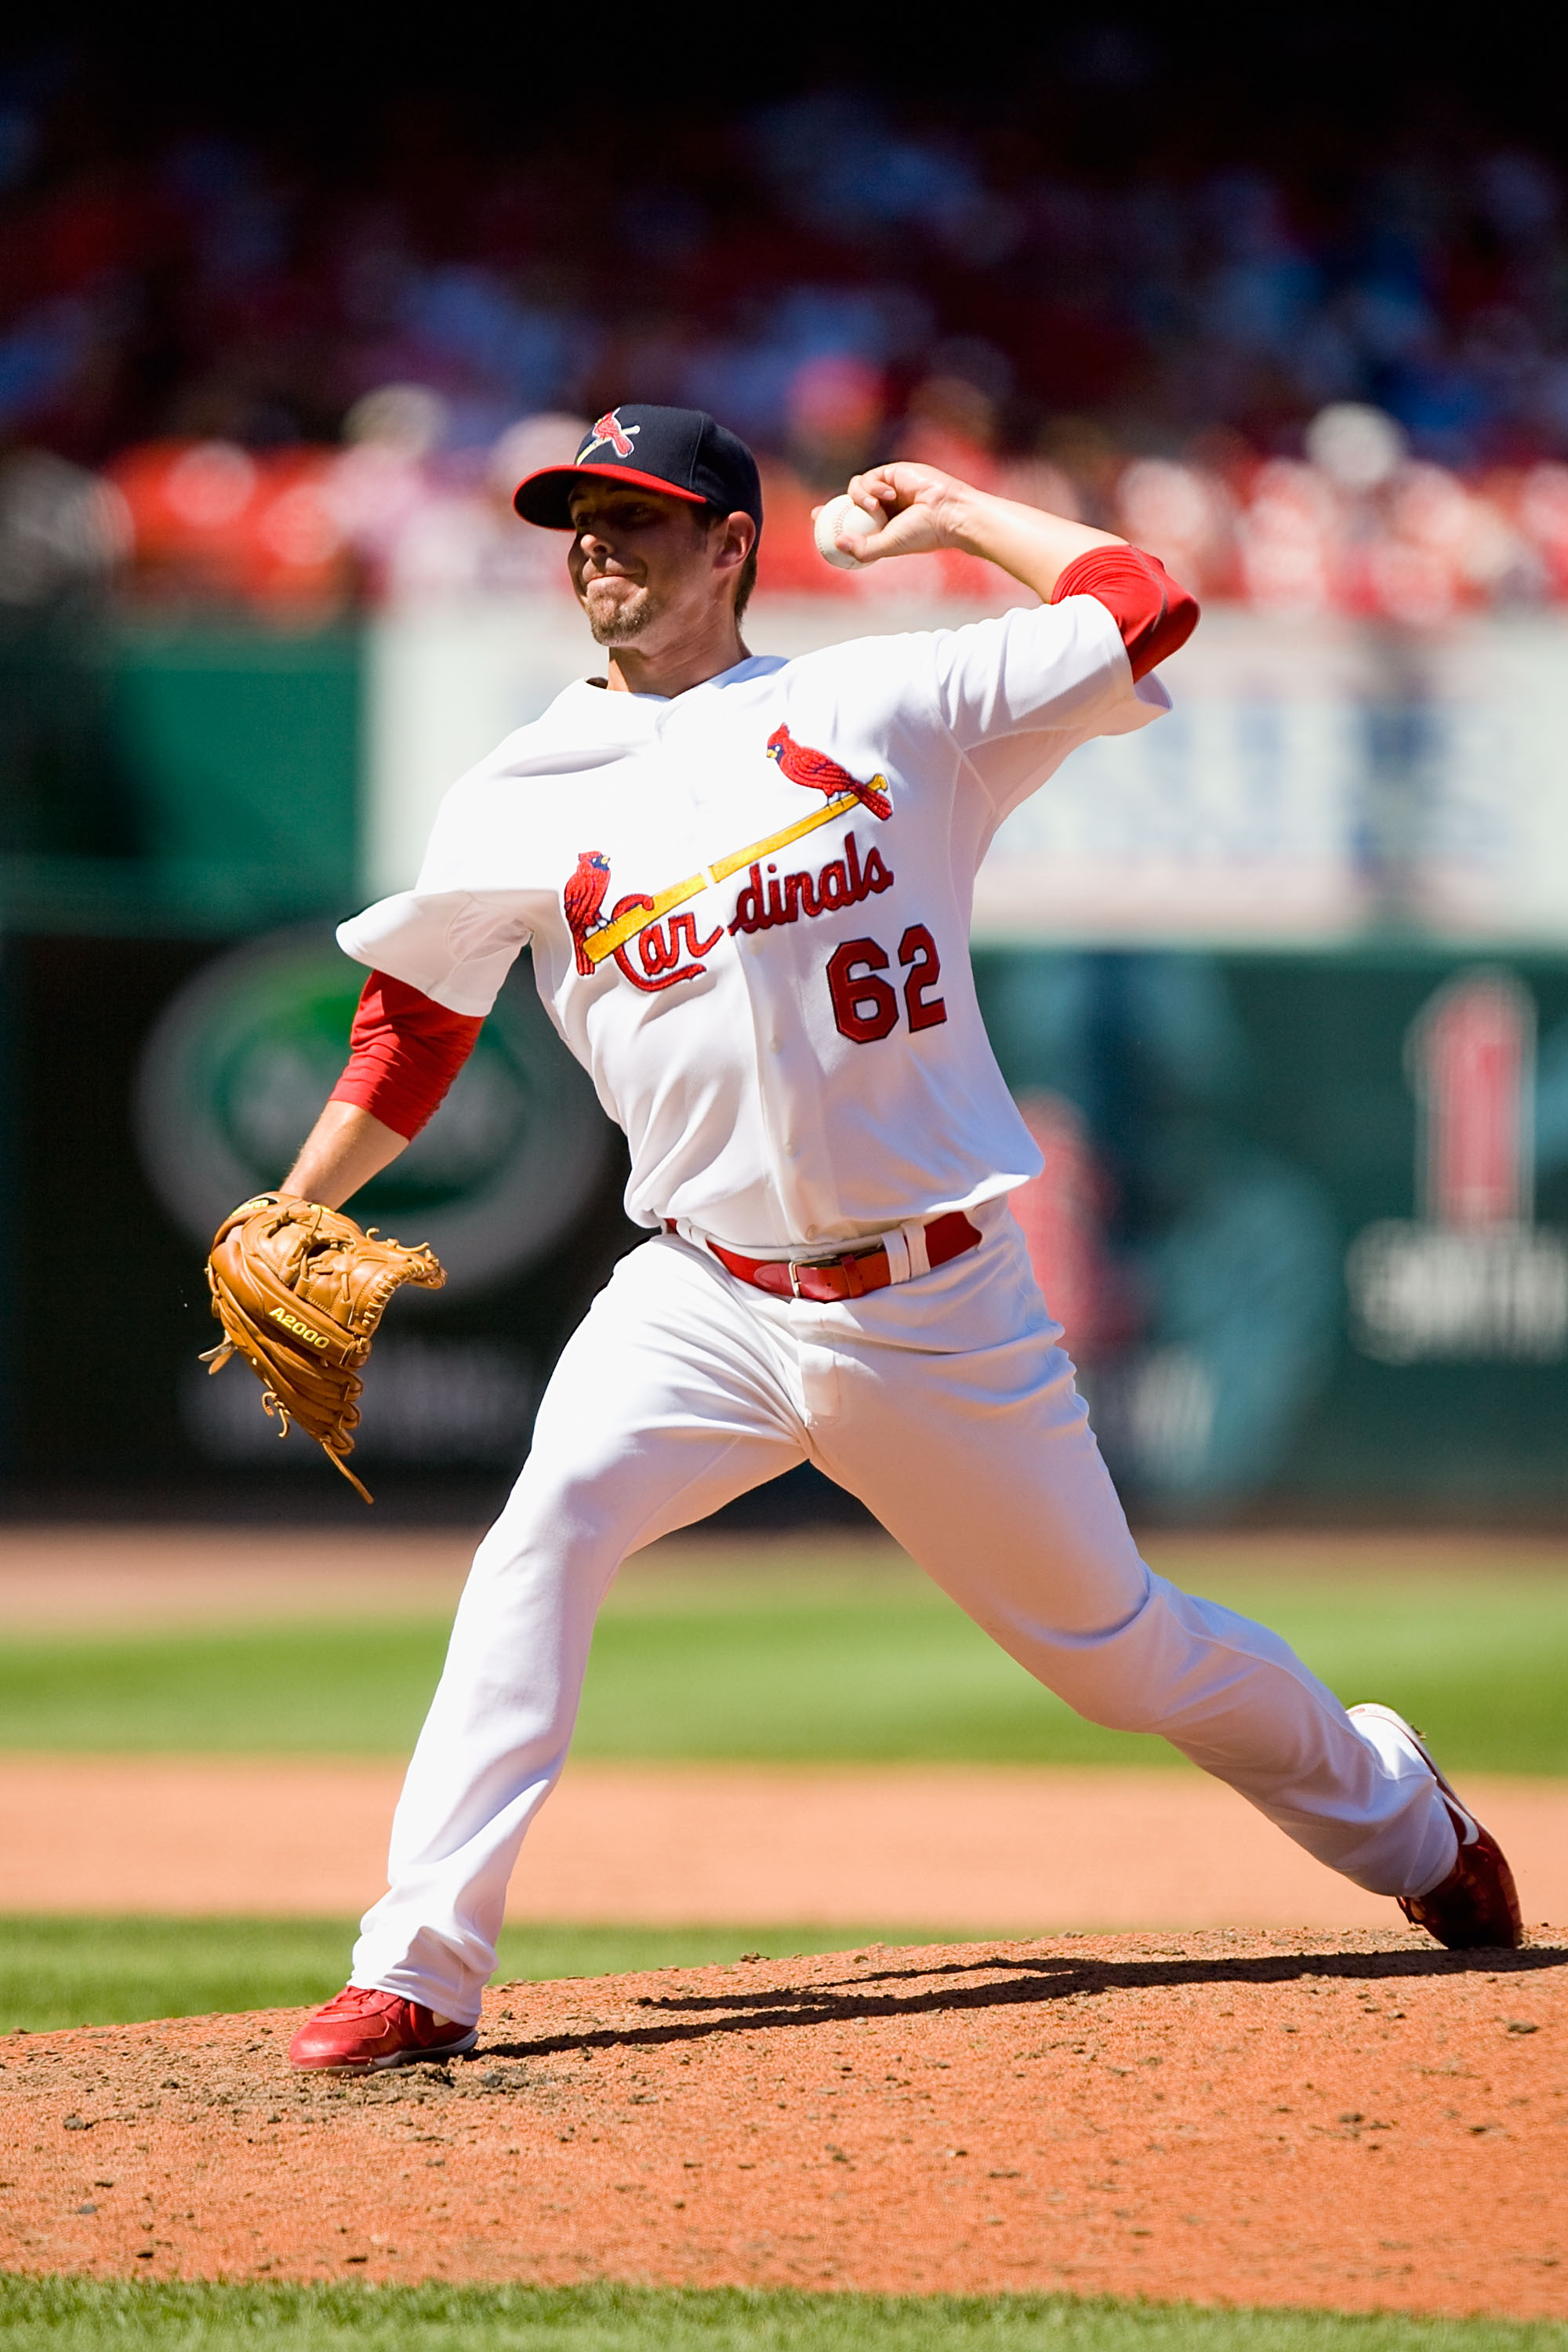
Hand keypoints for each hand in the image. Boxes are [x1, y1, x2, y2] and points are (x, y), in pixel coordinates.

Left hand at [812, 463, 972, 564]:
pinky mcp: (892, 473)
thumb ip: (864, 548)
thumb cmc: (923, 533)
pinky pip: (870, 477)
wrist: (948, 513)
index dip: (833, 523)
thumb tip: (837, 543)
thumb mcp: (889, 545)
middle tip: (817, 513)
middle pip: (848, 503)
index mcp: (882, 526)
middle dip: (832, 507)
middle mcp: (883, 508)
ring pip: (856, 488)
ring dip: (861, 498)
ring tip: (876, 509)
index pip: (852, 523)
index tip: (817, 528)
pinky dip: (873, 487)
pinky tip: (888, 495)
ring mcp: (887, 489)